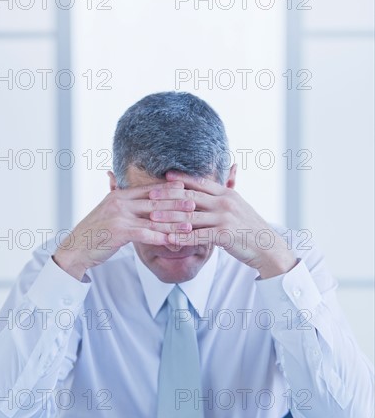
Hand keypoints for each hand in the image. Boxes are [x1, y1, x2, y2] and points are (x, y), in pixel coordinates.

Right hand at [53, 181, 194, 279]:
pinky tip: (173, 241)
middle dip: (176, 203)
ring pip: (152, 218)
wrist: (74, 249)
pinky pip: (144, 234)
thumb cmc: (95, 235)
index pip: (149, 189)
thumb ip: (125, 206)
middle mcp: (119, 202)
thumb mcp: (109, 214)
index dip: (169, 190)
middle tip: (195, 204)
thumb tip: (142, 203)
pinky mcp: (118, 231)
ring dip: (173, 222)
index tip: (186, 190)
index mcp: (119, 195)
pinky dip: (160, 237)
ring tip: (190, 225)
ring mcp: (118, 216)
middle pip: (154, 201)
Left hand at [148, 171, 296, 278]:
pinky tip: (167, 239)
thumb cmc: (250, 228)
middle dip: (168, 196)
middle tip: (150, 196)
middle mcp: (225, 203)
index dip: (181, 179)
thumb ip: (227, 192)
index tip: (164, 177)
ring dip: (169, 217)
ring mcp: (224, 218)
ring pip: (190, 216)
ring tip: (152, 218)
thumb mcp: (239, 206)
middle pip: (191, 197)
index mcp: (227, 193)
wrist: (267, 247)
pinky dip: (180, 237)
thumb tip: (228, 170)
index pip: (200, 182)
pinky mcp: (224, 235)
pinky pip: (197, 236)